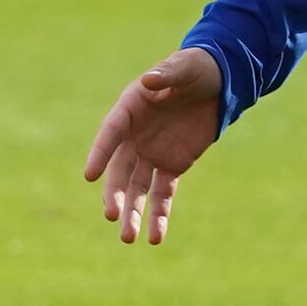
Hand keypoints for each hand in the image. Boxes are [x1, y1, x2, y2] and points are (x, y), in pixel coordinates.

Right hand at [85, 48, 223, 244]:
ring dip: (133, 213)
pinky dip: (159, 215)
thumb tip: (148, 80)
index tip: (89, 176)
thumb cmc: (195, 68)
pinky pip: (163, 194)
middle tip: (111, 216)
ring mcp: (151, 154)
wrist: (218, 82)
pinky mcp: (171, 167)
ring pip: (137, 188)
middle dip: (115, 194)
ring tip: (129, 239)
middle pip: (119, 170)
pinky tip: (155, 238)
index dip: (99, 154)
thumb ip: (166, 74)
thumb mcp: (183, 67)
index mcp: (129, 109)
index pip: (110, 134)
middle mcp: (134, 136)